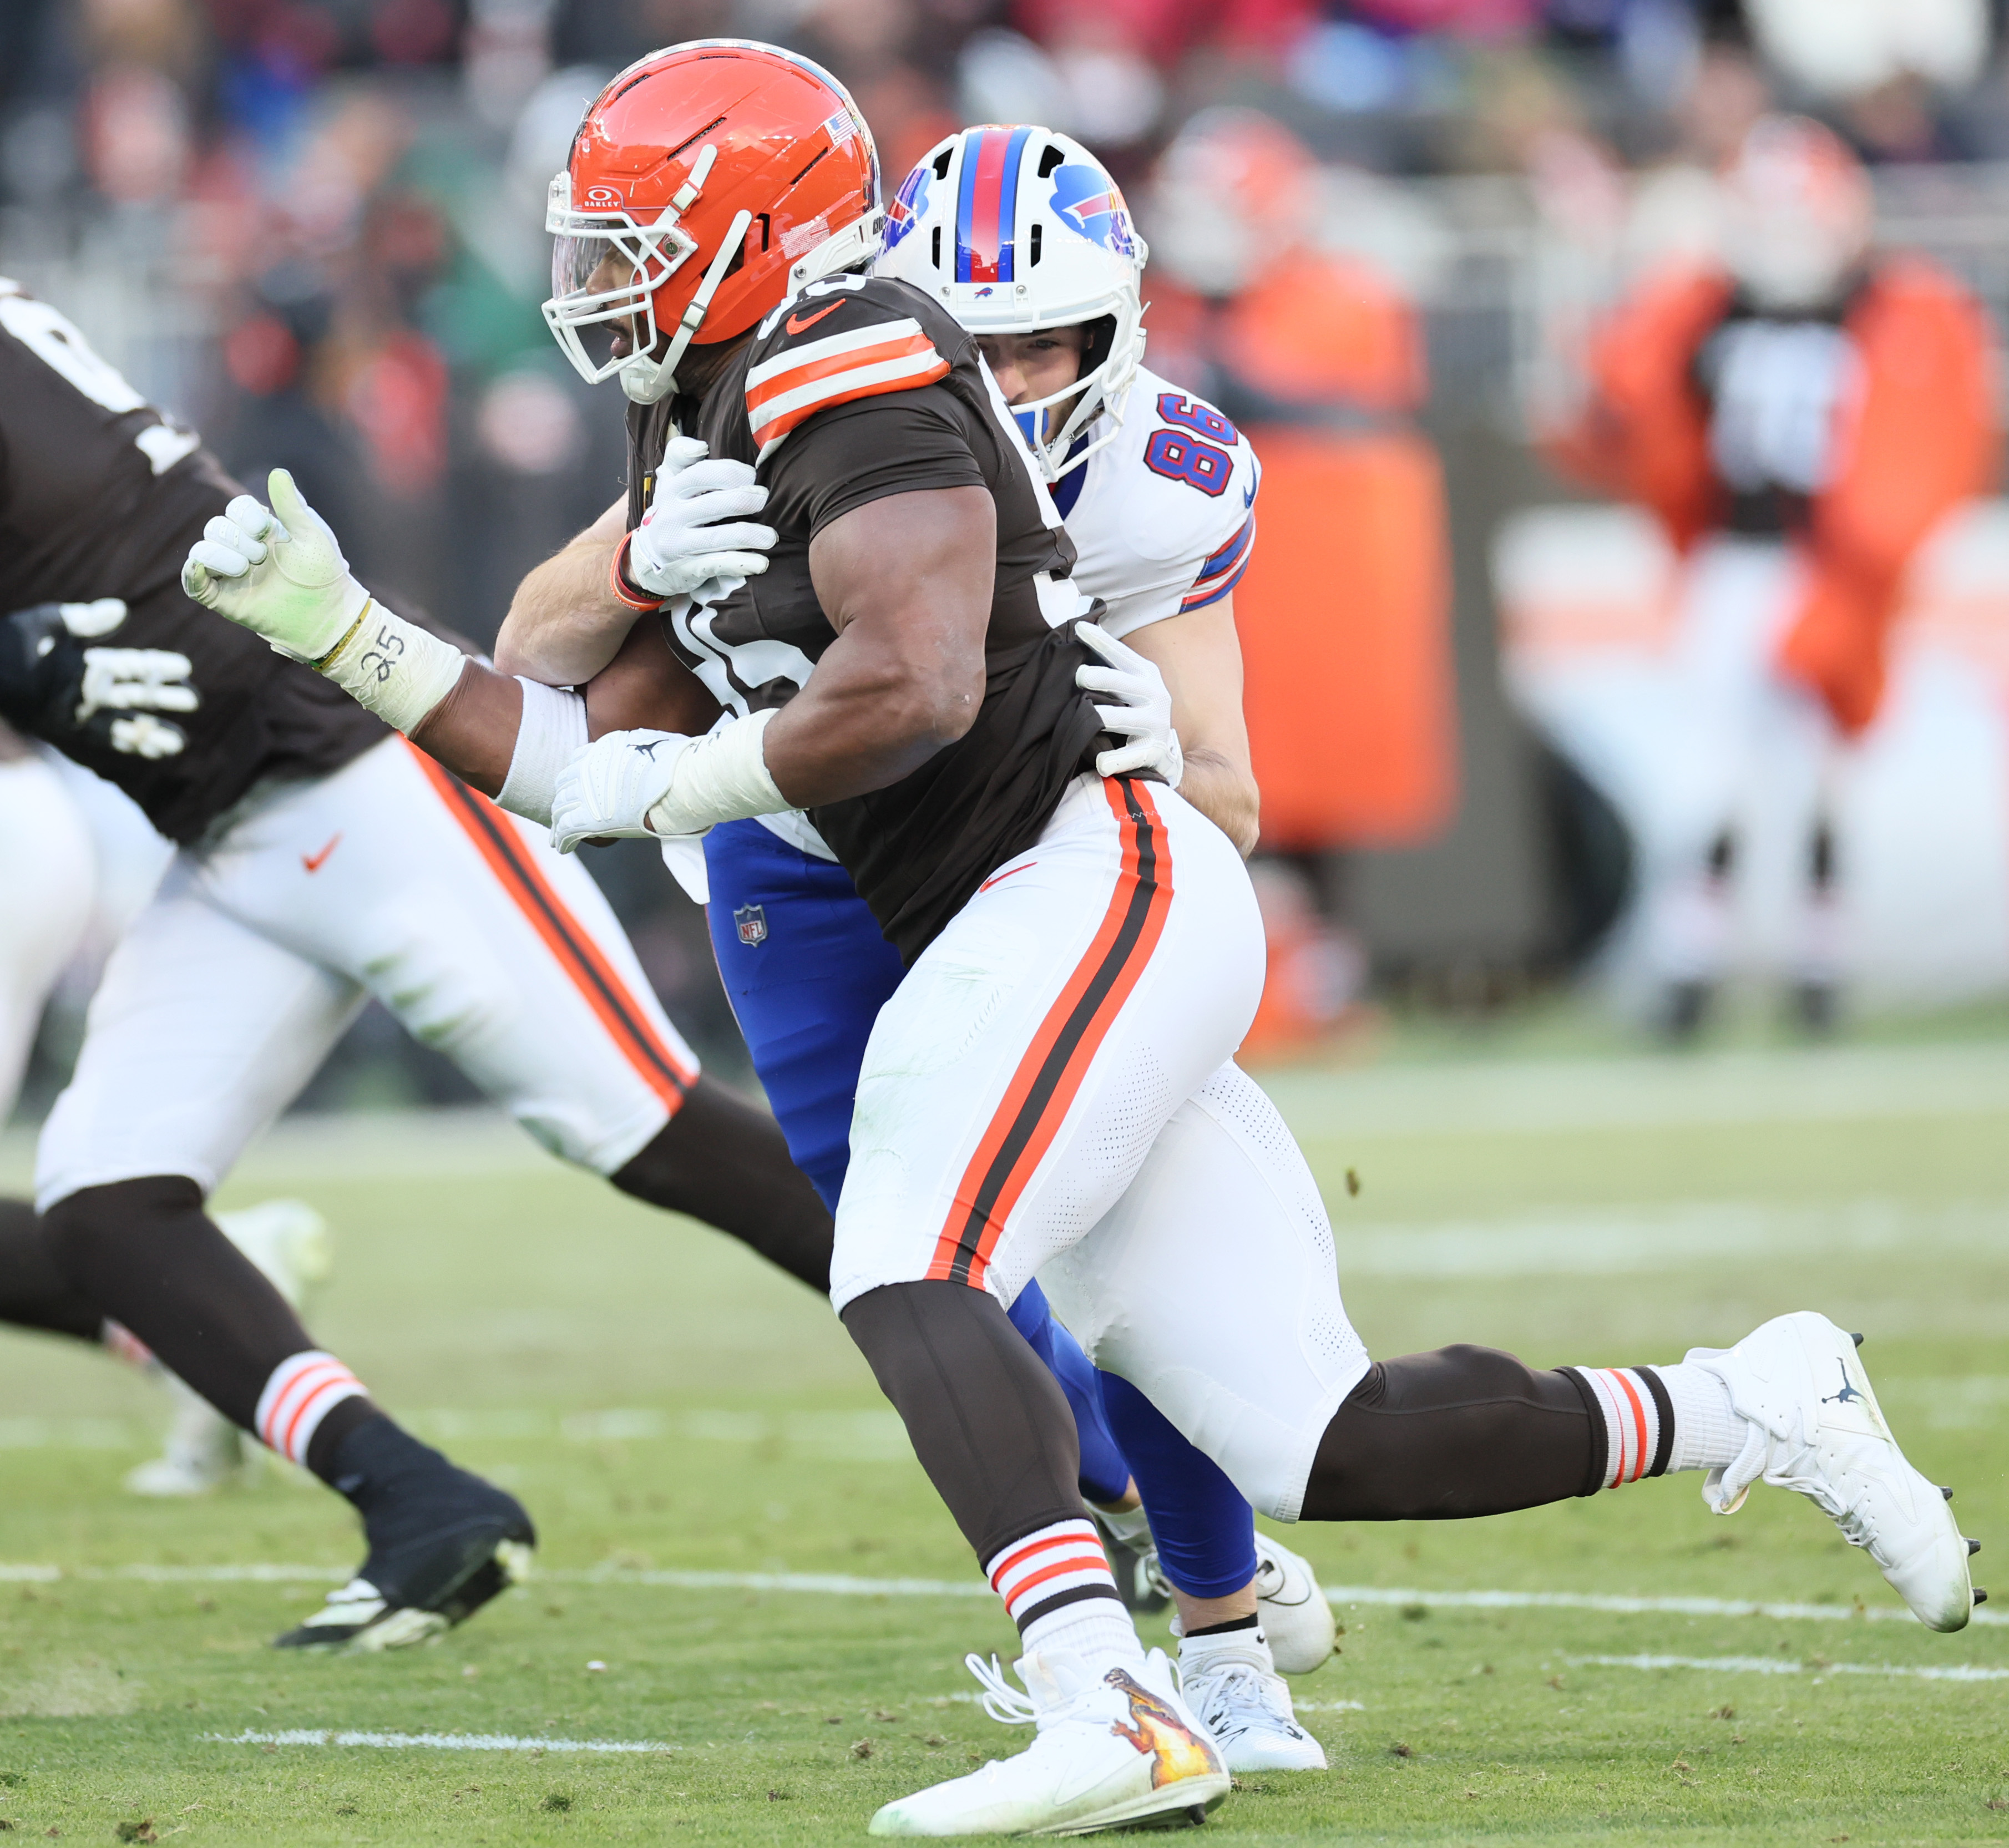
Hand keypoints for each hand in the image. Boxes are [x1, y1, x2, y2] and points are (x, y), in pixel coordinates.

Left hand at [0, 600, 195, 758]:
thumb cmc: (9, 644)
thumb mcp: (46, 625)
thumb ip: (83, 620)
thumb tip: (121, 609)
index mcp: (87, 663)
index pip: (131, 665)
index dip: (158, 666)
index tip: (185, 667)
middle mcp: (89, 689)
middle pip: (136, 695)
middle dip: (164, 699)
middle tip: (193, 701)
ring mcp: (81, 712)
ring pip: (126, 721)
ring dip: (153, 731)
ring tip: (181, 742)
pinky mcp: (69, 731)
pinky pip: (106, 741)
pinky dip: (130, 747)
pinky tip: (152, 752)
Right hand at [181, 469, 369, 661]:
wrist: (327, 614)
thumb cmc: (324, 574)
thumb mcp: (311, 535)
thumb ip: (292, 505)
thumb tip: (278, 472)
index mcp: (261, 531)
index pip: (236, 508)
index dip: (246, 514)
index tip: (268, 530)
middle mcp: (242, 549)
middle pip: (216, 526)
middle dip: (238, 538)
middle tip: (263, 556)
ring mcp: (230, 573)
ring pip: (201, 549)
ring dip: (223, 555)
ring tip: (248, 568)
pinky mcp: (221, 597)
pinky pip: (192, 580)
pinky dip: (194, 571)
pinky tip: (205, 568)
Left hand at [550, 727, 697, 853]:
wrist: (679, 784)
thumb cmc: (677, 766)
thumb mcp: (652, 744)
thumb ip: (641, 747)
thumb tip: (649, 747)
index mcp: (603, 749)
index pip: (577, 760)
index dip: (575, 775)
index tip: (576, 785)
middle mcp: (589, 768)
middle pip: (564, 784)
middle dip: (563, 798)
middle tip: (565, 811)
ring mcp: (586, 793)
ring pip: (560, 807)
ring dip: (559, 820)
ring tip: (559, 833)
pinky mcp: (587, 819)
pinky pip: (565, 830)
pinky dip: (561, 839)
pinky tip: (562, 847)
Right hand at [628, 436, 775, 600]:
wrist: (645, 560)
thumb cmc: (671, 513)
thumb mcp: (669, 482)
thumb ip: (680, 456)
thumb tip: (701, 446)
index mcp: (672, 489)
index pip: (701, 473)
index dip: (730, 471)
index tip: (751, 475)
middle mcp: (673, 515)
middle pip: (714, 503)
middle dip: (745, 501)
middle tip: (764, 500)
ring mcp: (679, 544)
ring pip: (718, 537)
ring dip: (750, 535)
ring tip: (771, 537)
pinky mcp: (688, 569)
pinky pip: (718, 565)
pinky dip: (742, 564)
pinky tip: (761, 563)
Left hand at [1075, 621, 1182, 788]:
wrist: (1164, 753)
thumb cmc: (1136, 711)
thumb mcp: (1131, 684)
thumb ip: (1110, 664)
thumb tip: (1078, 629)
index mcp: (1146, 674)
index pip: (1119, 654)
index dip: (1100, 641)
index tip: (1079, 628)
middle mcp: (1154, 695)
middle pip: (1120, 682)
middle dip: (1098, 677)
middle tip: (1079, 676)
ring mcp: (1155, 723)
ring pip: (1120, 717)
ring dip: (1100, 716)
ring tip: (1083, 715)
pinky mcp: (1152, 751)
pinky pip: (1128, 756)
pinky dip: (1112, 760)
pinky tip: (1100, 763)